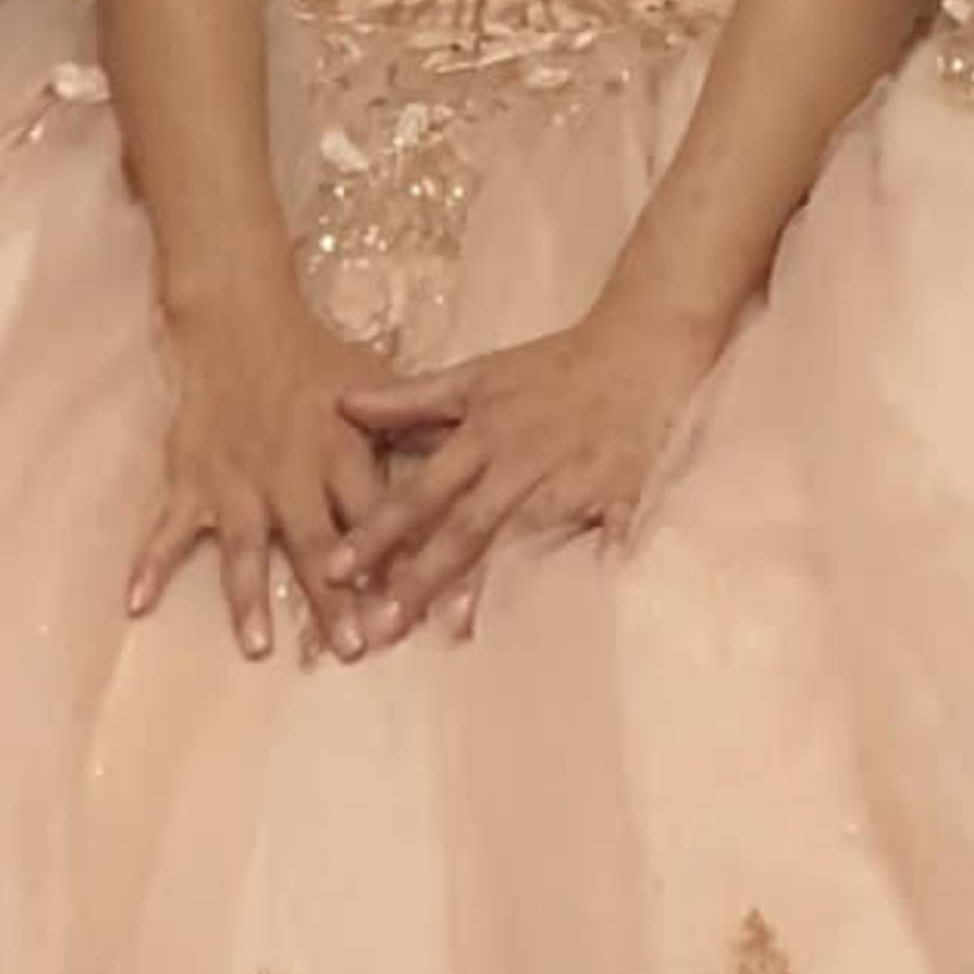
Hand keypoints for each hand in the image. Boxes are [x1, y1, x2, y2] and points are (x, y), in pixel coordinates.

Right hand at [129, 288, 400, 667]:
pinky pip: (167, 528)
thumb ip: (413, 429)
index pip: (375, 515)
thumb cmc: (317, 356)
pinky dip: (150, 565)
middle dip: (333, 597)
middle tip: (352, 648)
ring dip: (251, 596)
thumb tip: (464, 467)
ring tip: (258, 647)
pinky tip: (137, 605)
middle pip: (316, 542)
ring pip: (245, 545)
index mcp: (341, 451)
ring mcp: (236, 481)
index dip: (395, 561)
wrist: (239, 318)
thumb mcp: (376, 384)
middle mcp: (290, 472)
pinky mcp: (192, 479)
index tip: (414, 608)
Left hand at [325, 294, 723, 650]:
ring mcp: (569, 476)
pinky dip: (610, 542)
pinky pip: (615, 518)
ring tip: (455, 626)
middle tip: (381, 625)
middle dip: (420, 575)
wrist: (636, 347)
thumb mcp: (476, 377)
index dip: (377, 531)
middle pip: (463, 524)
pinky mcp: (621, 485)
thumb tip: (342, 404)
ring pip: (523, 531)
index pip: (420, 491)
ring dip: (492, 577)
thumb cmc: (551, 369)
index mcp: (482, 436)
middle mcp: (518, 461)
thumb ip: (410, 399)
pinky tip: (600, 575)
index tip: (336, 571)